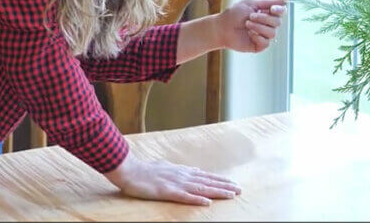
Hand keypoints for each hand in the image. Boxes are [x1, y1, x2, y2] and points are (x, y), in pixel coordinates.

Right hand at [104, 152, 241, 205]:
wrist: (129, 170)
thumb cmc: (145, 170)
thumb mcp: (166, 168)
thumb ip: (179, 171)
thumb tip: (192, 172)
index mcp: (182, 171)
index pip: (206, 176)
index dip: (220, 180)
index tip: (233, 183)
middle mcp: (182, 176)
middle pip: (208, 182)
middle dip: (225, 185)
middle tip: (240, 189)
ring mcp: (176, 184)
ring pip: (201, 188)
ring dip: (217, 191)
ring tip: (232, 195)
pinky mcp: (167, 192)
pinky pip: (185, 197)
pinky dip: (197, 199)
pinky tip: (208, 202)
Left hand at [216, 0, 286, 52]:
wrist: (222, 28)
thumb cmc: (234, 14)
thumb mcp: (251, 3)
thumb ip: (269, 2)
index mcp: (266, 13)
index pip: (281, 12)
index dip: (279, 10)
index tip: (272, 9)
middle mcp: (267, 24)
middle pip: (278, 22)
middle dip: (264, 19)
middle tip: (250, 16)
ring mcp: (264, 35)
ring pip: (273, 33)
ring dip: (259, 27)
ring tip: (247, 25)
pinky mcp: (259, 45)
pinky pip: (266, 42)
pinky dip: (257, 37)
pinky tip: (249, 34)